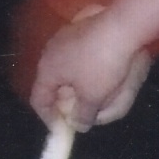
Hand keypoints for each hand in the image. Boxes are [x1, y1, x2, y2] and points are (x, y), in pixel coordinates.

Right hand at [31, 5, 153, 130]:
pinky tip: (101, 72)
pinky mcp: (78, 31)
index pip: (38, 99)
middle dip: (65, 102)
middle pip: (51, 84)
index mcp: (47, 70)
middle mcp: (49, 53)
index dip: (49, 118)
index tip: (64, 130)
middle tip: (81, 114)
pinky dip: (84, 70)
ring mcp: (63, 39)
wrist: (119, 28)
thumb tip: (78, 125)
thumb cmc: (101, 65)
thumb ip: (83, 114)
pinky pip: (76, 57)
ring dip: (75, 85)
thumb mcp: (94, 97)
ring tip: (94, 95)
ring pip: (64, 69)